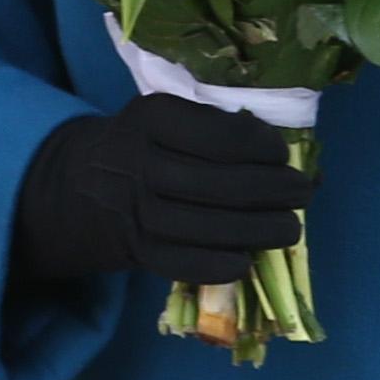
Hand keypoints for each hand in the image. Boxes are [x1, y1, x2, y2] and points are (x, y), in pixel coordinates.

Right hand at [9, 94, 315, 286]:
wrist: (75, 185)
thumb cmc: (144, 143)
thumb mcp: (168, 114)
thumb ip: (214, 125)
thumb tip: (283, 151)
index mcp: (153, 119)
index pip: (222, 136)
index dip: (264, 148)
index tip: (284, 155)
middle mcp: (141, 164)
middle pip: (221, 184)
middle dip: (275, 191)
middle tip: (304, 192)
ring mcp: (135, 211)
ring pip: (206, 227)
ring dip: (260, 230)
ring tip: (291, 228)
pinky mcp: (135, 249)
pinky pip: (181, 263)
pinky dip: (219, 265)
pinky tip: (248, 260)